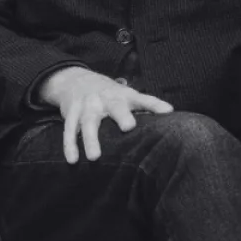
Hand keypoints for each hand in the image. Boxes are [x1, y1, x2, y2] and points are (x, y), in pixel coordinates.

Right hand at [38, 67, 173, 163]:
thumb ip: (147, 107)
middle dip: (122, 116)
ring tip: (95, 157)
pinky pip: (69, 130)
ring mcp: (87, 106)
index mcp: (123, 96)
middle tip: (128, 127)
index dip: (155, 105)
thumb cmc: (109, 94)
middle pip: (115, 106)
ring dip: (90, 140)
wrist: (75, 80)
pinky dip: (70, 145)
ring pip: (88, 122)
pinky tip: (73, 160)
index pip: (143, 99)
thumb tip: (171, 117)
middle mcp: (106, 99)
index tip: (167, 111)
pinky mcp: (71, 113)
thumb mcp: (127, 96)